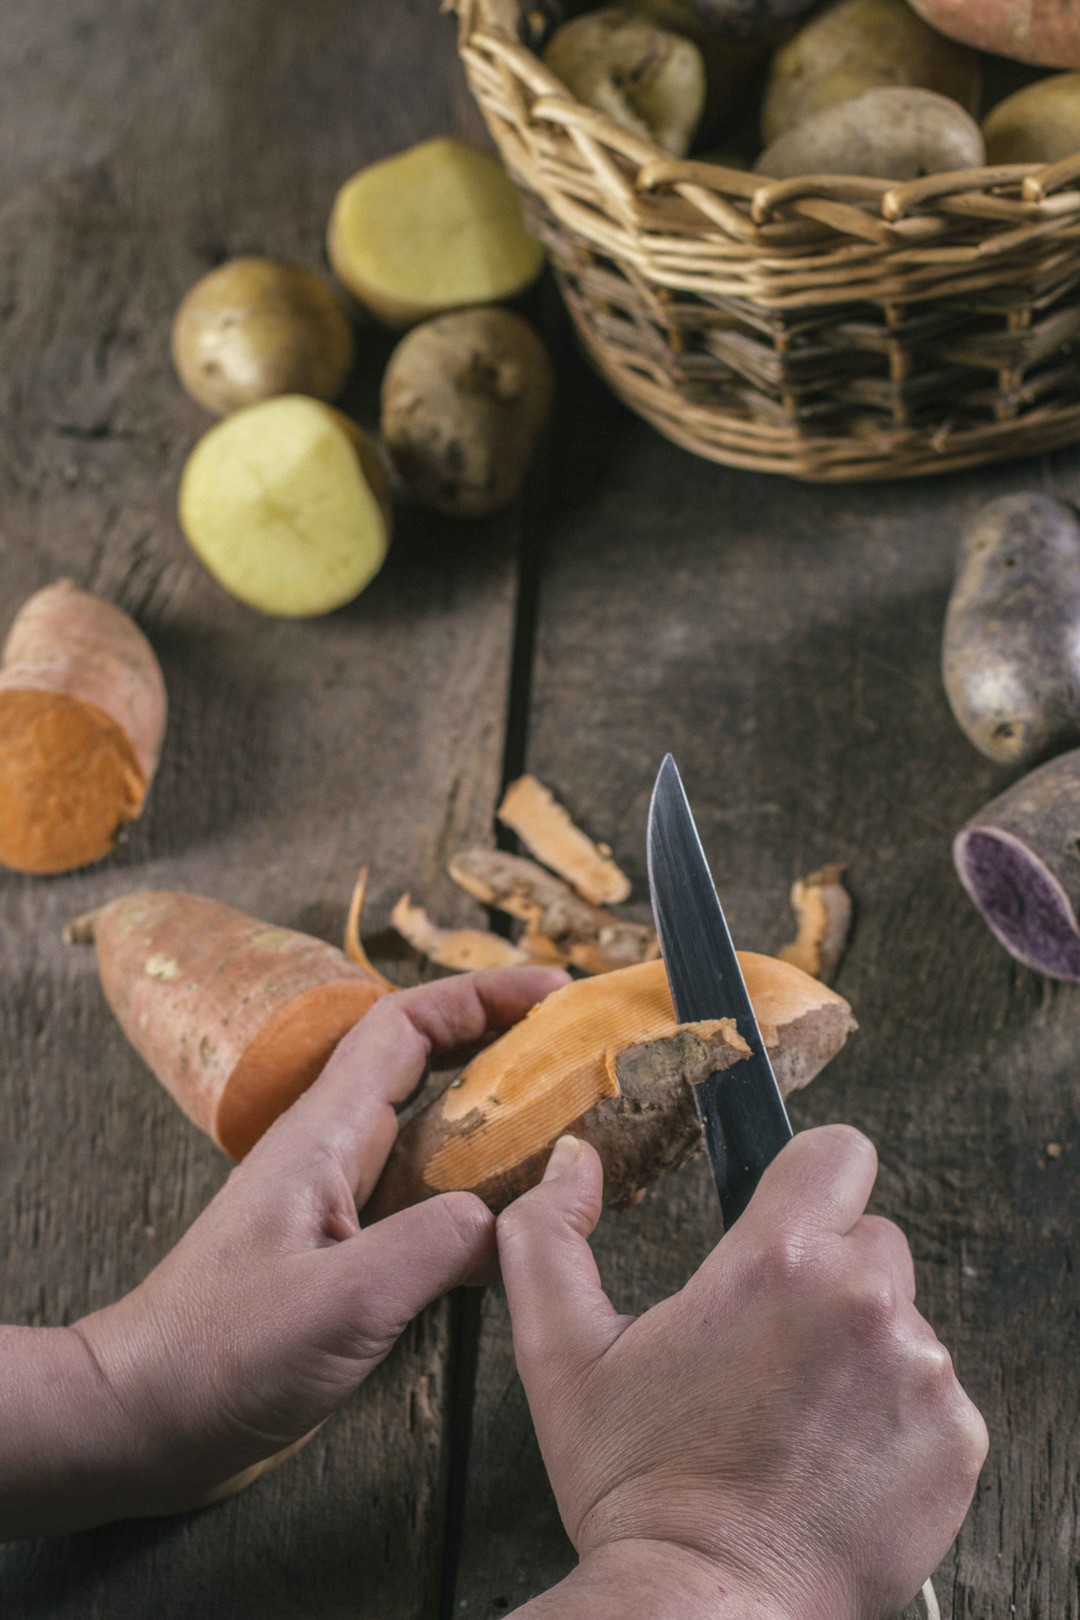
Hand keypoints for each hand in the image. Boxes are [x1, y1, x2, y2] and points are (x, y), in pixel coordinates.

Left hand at [0, 967, 565, 1538]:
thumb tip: (508, 1216)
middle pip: (428, 1066)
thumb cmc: (216, 1356)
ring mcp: (337, 1205)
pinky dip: (481, 1194)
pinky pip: (425, 1199)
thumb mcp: (336, 1303)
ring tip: (572, 1129)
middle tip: (580, 1053)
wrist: (142, 1420)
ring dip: (499, 1121)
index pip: (406, 1027)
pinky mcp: (344, 1256)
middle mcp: (333, 1155)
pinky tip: (522, 1225)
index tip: (553, 993)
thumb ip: (430, 1247)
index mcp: (323, 1137)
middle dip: (504, 1046)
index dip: (482, 997)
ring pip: (432, 1135)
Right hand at [499, 1127, 987, 1619]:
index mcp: (778, 1261)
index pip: (838, 1151)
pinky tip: (834, 1455)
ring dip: (859, 1346)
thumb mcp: (560, 1354)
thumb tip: (571, 1162)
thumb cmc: (638, 1488)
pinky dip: (895, 1415)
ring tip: (796, 1412)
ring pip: (901, 1317)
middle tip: (767, 1345)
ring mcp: (921, 1373)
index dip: (807, 1178)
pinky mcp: (957, 1439)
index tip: (785, 1220)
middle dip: (825, 1274)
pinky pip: (935, 1392)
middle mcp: (863, 1303)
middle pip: (870, 1238)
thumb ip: (547, 1238)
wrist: (704, 1608)